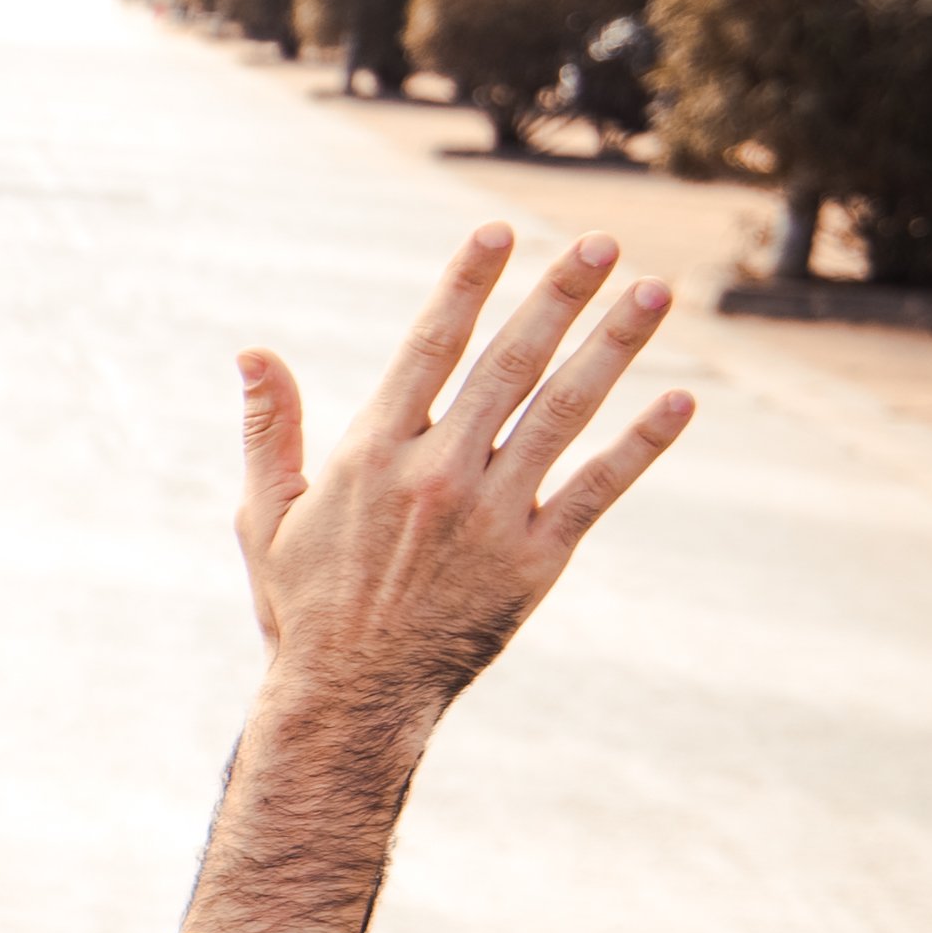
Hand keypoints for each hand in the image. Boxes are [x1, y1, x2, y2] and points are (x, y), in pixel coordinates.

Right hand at [233, 227, 686, 732]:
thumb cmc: (305, 607)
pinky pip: (596, 490)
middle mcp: (437, 474)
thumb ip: (270, 430)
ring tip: (656, 293)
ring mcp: (492, 517)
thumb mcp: (267, 517)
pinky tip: (679, 401)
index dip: (465, 285)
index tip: (498, 231)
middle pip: (508, 364)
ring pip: (563, 413)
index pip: (428, 347)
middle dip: (557, 296)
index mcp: (373, 454)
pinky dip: (641, 445)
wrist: (351, 701)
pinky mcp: (535, 562)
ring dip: (612, 347)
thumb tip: (253, 351)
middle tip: (600, 242)